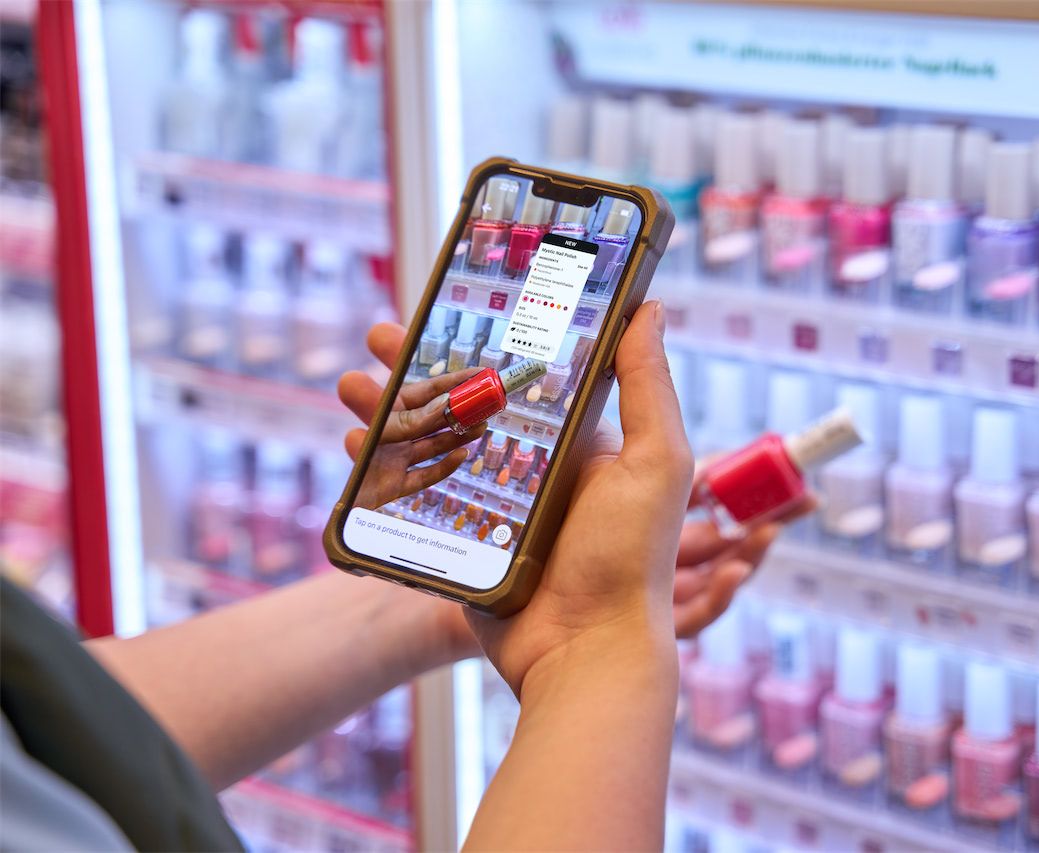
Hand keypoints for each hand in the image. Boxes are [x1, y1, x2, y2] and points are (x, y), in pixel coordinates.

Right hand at [335, 316, 801, 678]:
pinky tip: (353, 447)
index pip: (525, 374)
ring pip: (429, 444)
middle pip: (464, 403)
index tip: (454, 302)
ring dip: (388, 412)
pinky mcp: (461, 544)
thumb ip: (649, 387)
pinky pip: (414, 498)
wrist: (584, 652)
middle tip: (379, 335)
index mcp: (577, 443)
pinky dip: (381, 471)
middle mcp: (533, 469)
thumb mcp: (655, 463)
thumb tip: (650, 308)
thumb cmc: (630, 560)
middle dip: (419, 368)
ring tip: (350, 384)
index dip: (488, 337)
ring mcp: (492, 508)